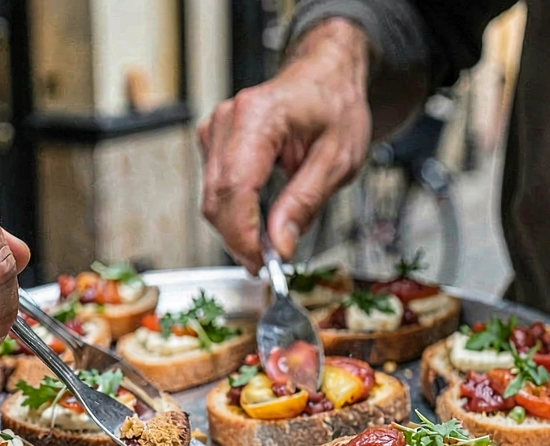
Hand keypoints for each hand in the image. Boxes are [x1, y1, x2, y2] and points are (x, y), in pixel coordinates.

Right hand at [199, 19, 371, 270]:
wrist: (326, 78)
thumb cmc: (334, 108)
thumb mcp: (337, 161)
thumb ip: (304, 204)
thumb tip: (279, 245)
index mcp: (259, 117)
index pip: (235, 189)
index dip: (243, 235)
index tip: (261, 263)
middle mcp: (228, 121)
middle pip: (217, 199)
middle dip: (239, 239)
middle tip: (269, 263)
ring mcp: (215, 130)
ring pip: (212, 199)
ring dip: (236, 229)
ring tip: (271, 241)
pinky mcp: (214, 142)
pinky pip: (216, 190)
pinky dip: (234, 213)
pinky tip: (258, 219)